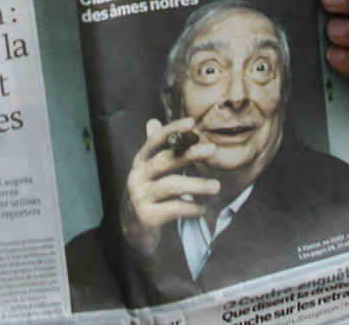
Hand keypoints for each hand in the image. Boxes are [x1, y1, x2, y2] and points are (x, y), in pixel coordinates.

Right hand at [120, 117, 220, 254]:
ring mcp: (140, 196)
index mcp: (140, 162)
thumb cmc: (148, 193)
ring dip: (197, 184)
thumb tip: (152, 121)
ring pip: (171, 185)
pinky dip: (192, 207)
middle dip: (189, 154)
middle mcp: (137, 177)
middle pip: (164, 161)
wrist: (132, 227)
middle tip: (212, 149)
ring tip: (216, 186)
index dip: (171, 130)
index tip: (192, 123)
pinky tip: (203, 208)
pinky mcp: (147, 216)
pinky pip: (175, 208)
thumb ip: (155, 149)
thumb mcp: (149, 171)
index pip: (154, 141)